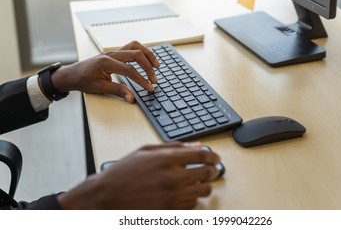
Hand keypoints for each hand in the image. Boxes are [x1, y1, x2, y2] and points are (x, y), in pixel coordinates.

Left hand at [51, 41, 159, 102]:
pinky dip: (142, 53)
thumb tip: (132, 98)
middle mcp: (112, 54)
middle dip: (148, 67)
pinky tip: (147, 61)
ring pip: (135, 46)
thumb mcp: (99, 88)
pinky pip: (132, 48)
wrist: (72, 75)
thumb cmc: (83, 81)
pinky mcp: (115, 53)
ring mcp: (114, 52)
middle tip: (154, 80)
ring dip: (148, 55)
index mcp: (107, 62)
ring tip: (156, 65)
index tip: (150, 88)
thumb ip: (118, 91)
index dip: (142, 80)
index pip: (130, 70)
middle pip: (137, 55)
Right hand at [57, 142, 220, 208]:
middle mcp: (172, 178)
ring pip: (203, 192)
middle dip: (212, 171)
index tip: (216, 158)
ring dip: (204, 186)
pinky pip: (191, 205)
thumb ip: (173, 147)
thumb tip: (195, 145)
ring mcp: (172, 196)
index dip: (213, 156)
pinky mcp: (169, 210)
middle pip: (206, 174)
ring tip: (198, 182)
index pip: (201, 156)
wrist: (107, 195)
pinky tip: (185, 193)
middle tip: (211, 170)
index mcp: (167, 159)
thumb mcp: (146, 151)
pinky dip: (192, 199)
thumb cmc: (124, 172)